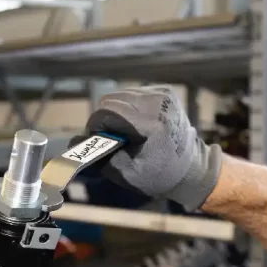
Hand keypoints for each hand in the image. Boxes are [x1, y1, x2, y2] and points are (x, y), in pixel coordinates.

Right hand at [85, 85, 221, 210]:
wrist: (191, 168)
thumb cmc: (159, 175)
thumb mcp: (126, 173)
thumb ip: (100, 157)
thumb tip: (75, 142)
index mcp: (151, 123)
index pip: (108, 112)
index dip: (96, 127)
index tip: (99, 141)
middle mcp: (158, 102)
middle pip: (112, 100)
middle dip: (106, 119)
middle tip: (112, 139)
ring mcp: (163, 94)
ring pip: (121, 95)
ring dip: (117, 113)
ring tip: (127, 133)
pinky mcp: (164, 91)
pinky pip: (134, 94)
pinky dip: (130, 108)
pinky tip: (138, 124)